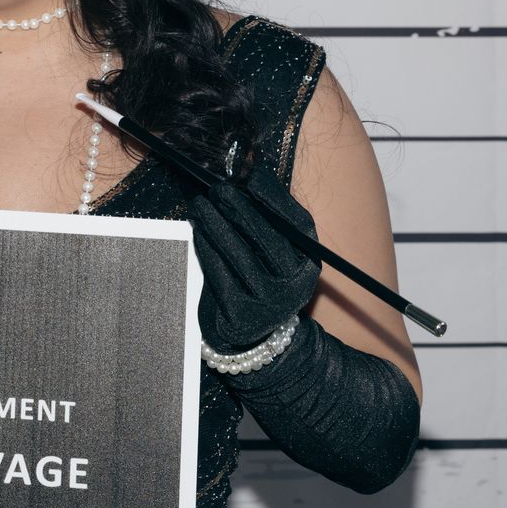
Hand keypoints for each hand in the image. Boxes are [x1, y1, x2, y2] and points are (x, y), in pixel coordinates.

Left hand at [185, 170, 319, 353]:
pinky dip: (206, 250)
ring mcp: (270, 303)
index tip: (250, 176)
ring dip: (216, 226)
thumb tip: (250, 173)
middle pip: (269, 240)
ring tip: (199, 204)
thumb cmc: (260, 279)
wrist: (252, 335)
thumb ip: (268, 219)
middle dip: (241, 210)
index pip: (297, 224)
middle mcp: (296, 284)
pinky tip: (196, 231)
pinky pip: (220, 275)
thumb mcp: (275, 254)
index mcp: (310, 262)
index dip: (274, 198)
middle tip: (219, 188)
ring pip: (240, 256)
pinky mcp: (243, 316)